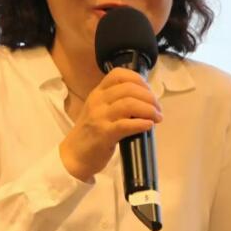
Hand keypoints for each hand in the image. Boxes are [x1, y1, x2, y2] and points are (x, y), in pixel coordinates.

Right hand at [60, 67, 162, 181]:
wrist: (73, 155)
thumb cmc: (90, 133)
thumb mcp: (99, 110)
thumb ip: (116, 102)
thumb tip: (145, 101)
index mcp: (98, 93)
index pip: (119, 74)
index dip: (138, 80)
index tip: (149, 92)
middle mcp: (98, 101)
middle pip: (129, 89)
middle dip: (149, 97)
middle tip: (157, 109)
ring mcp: (99, 117)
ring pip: (129, 104)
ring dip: (149, 110)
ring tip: (157, 117)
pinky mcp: (104, 134)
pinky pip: (126, 125)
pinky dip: (141, 123)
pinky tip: (149, 125)